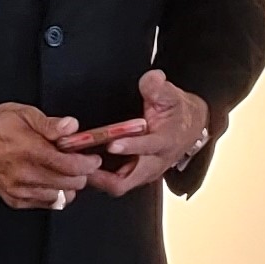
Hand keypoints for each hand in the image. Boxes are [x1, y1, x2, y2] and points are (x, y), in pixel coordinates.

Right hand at [0, 103, 97, 209]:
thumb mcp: (25, 114)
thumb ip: (51, 123)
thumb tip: (72, 127)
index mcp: (30, 151)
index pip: (70, 166)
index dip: (87, 164)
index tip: (91, 159)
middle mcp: (24, 174)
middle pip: (70, 184)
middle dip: (80, 174)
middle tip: (79, 164)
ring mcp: (19, 189)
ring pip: (60, 197)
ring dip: (68, 186)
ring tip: (64, 172)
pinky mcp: (14, 199)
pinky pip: (46, 204)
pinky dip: (54, 194)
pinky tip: (50, 181)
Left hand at [86, 71, 212, 195]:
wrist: (190, 127)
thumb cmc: (178, 111)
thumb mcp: (171, 95)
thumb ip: (158, 88)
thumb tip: (151, 78)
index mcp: (165, 142)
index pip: (148, 148)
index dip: (130, 147)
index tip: (111, 144)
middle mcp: (154, 163)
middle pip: (126, 181)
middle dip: (101, 176)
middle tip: (79, 164)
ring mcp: (145, 173)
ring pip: (118, 185)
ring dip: (97, 179)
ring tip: (74, 166)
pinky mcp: (137, 176)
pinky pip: (115, 183)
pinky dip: (99, 178)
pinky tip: (82, 167)